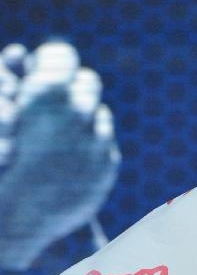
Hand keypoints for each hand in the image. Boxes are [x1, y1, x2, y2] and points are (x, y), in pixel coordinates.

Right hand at [0, 41, 120, 270]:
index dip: (51, 63)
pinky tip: (68, 162)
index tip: (41, 71)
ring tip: (55, 139)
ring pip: (98, 114)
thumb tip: (22, 54)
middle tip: (52, 101)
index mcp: (44, 93)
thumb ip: (11, 78)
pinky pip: (105, 145)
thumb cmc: (2, 163)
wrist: (10, 221)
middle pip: (87, 81)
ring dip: (82, 120)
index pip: (60, 56)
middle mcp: (77, 112)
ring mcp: (97, 141)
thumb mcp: (3, 114)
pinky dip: (91, 149)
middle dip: (71, 89)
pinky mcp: (107, 167)